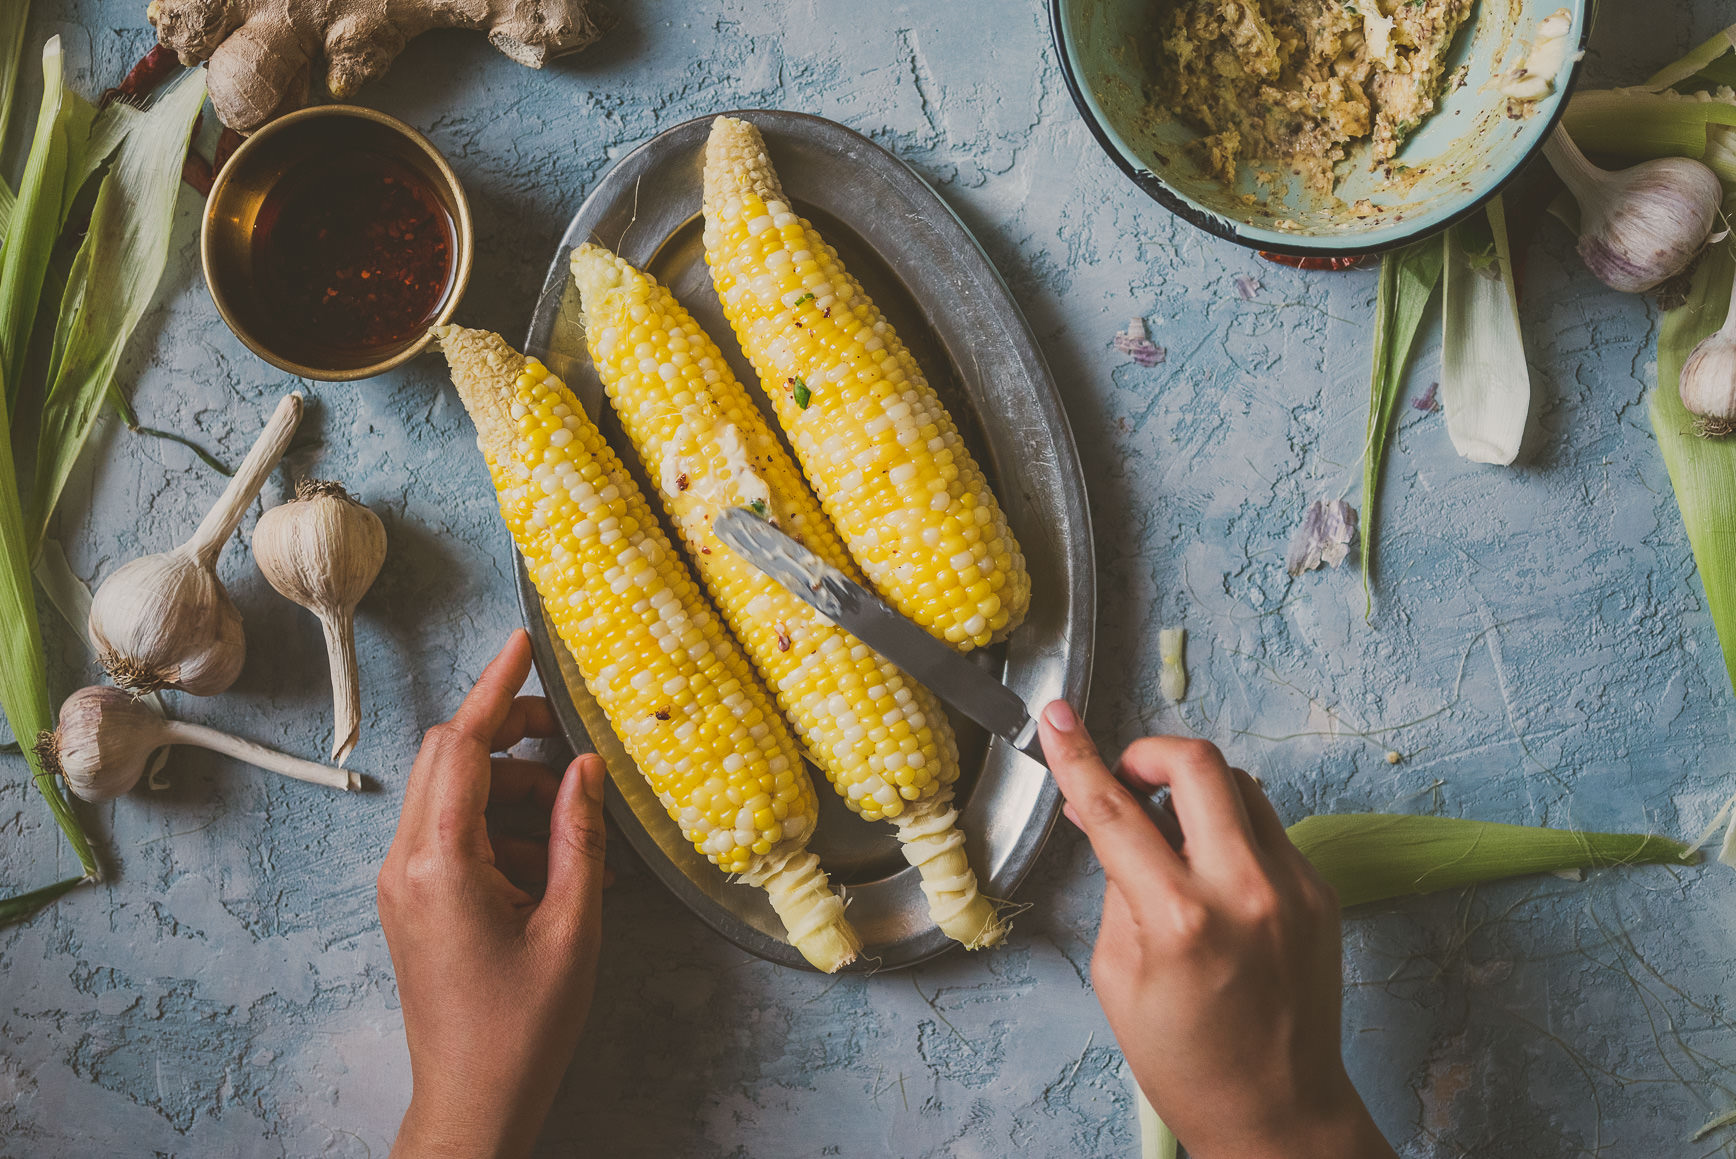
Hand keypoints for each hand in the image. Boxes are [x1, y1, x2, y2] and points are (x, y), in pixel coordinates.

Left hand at [378, 630, 607, 1158]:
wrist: (472, 1102)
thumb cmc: (523, 1027)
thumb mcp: (572, 925)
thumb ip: (579, 834)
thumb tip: (585, 766)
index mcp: (441, 862)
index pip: (464, 745)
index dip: (497, 688)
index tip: (522, 644)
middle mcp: (407, 862)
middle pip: (450, 757)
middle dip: (511, 735)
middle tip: (572, 741)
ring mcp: (404, 883)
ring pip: (453, 793)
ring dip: (514, 788)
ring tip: (578, 826)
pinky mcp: (414, 902)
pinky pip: (453, 833)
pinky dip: (501, 826)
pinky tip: (555, 859)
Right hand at [1037, 701, 1394, 1158]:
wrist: (1277, 1111)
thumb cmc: (1185, 1059)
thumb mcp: (1117, 972)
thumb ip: (1115, 880)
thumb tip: (1101, 810)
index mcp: (1180, 920)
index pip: (1117, 811)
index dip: (1079, 754)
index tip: (1057, 717)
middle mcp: (1246, 892)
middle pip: (1198, 763)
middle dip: (1150, 751)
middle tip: (1127, 776)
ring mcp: (1295, 888)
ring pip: (1240, 784)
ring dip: (1194, 789)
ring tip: (1168, 831)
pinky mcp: (1321, 892)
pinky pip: (1268, 826)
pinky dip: (1229, 828)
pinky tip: (1210, 871)